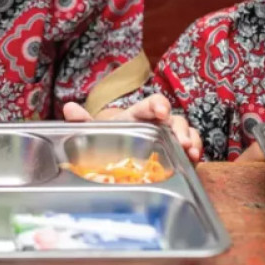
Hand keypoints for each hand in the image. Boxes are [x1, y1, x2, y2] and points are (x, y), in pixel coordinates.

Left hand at [63, 97, 201, 163]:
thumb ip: (83, 122)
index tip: (161, 112)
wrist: (114, 156)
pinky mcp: (176, 152)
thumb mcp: (96, 132)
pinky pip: (191, 147)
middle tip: (181, 141)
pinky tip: (194, 160)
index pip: (151, 103)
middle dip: (179, 127)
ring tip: (190, 152)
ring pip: (185, 131)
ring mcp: (169, 137)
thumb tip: (69, 108)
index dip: (158, 105)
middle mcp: (157, 123)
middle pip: (173, 118)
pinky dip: (195, 151)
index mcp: (138, 115)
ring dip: (190, 139)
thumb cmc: (108, 140)